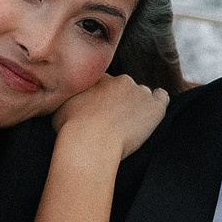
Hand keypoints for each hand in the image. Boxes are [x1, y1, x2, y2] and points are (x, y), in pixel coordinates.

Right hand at [55, 74, 169, 160]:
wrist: (90, 142)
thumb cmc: (70, 130)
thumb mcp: (59, 108)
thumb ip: (68, 99)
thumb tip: (68, 102)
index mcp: (99, 79)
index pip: (106, 83)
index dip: (103, 98)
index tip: (99, 113)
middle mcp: (121, 80)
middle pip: (124, 87)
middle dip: (120, 101)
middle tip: (113, 122)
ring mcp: (140, 92)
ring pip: (142, 94)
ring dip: (137, 105)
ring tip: (129, 125)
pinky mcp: (154, 107)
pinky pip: (162, 98)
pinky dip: (158, 104)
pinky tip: (151, 116)